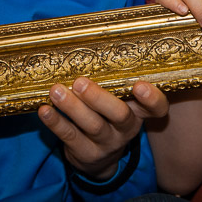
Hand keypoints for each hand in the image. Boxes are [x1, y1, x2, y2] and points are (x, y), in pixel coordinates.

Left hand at [39, 77, 168, 180]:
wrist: (97, 159)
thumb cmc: (108, 115)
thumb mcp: (119, 102)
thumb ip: (114, 82)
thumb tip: (92, 42)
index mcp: (139, 112)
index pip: (157, 108)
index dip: (152, 99)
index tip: (140, 85)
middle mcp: (127, 128)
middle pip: (119, 115)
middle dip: (99, 98)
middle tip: (80, 82)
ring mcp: (107, 143)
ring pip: (92, 126)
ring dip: (72, 107)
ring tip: (56, 90)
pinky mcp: (85, 153)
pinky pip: (70, 137)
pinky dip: (56, 122)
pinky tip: (45, 109)